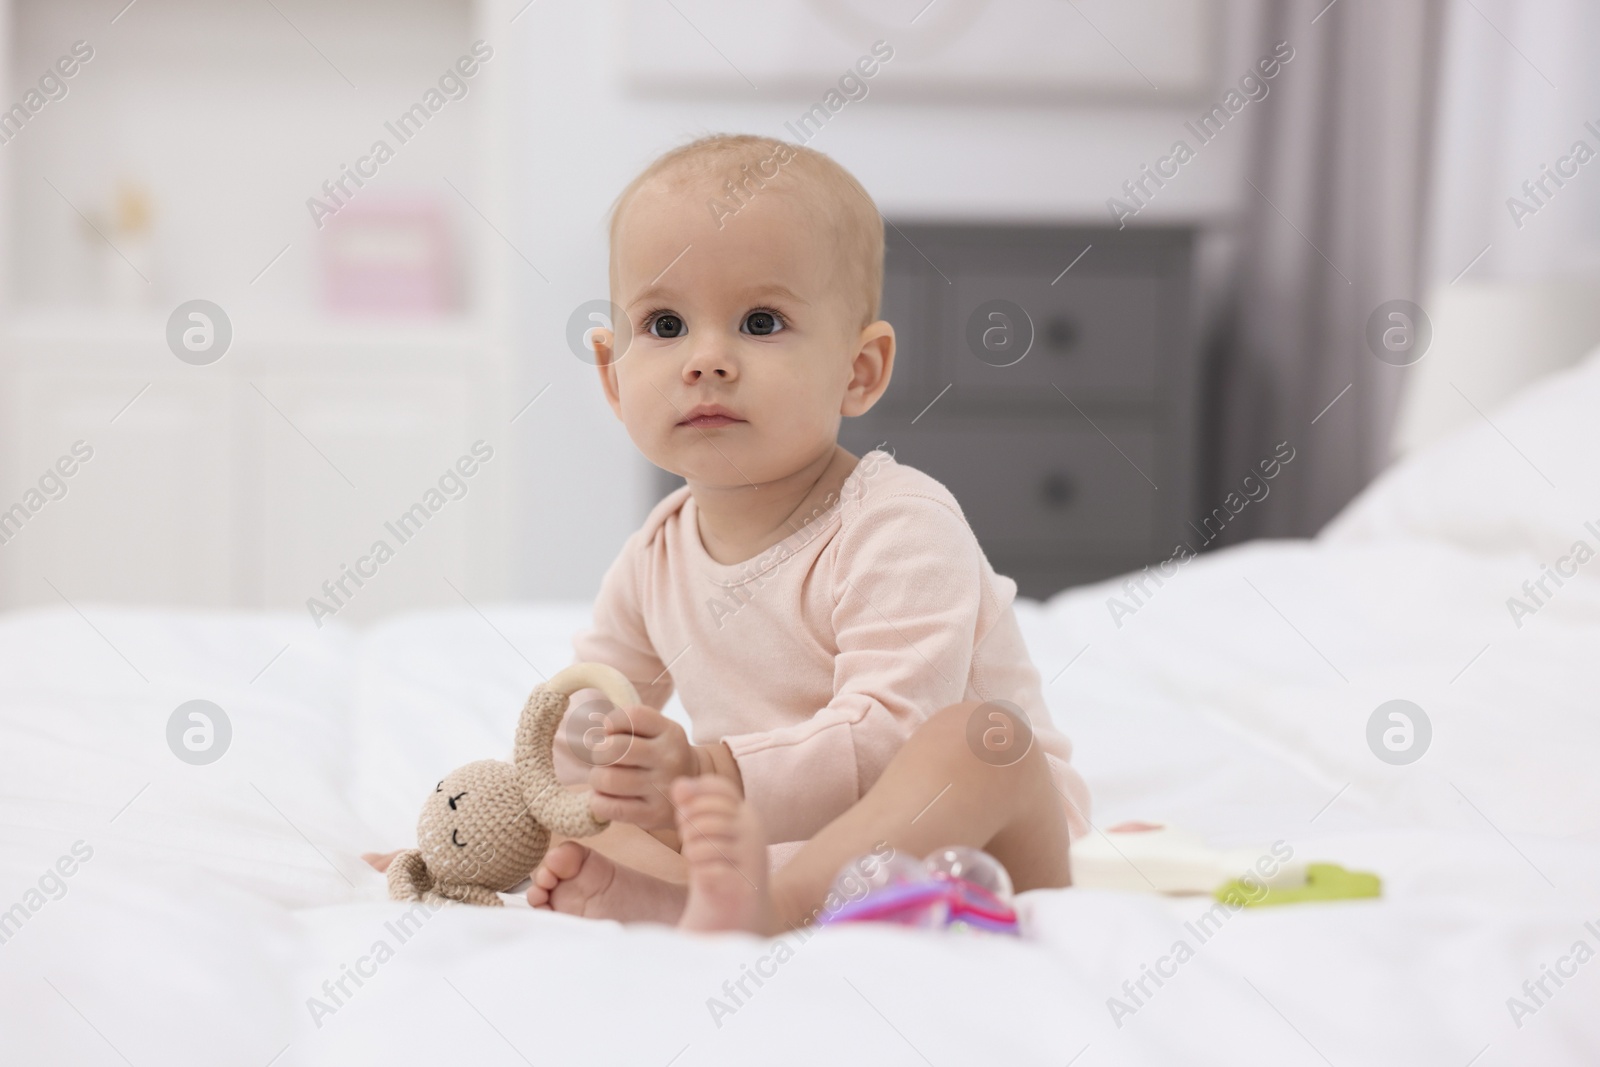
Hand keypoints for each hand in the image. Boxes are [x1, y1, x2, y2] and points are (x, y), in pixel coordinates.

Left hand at [587, 703, 703, 829]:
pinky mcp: (654, 814)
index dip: (612, 722)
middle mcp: (669, 758)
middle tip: (603, 759)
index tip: (609, 733)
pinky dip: (598, 802)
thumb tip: (594, 733)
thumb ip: (629, 725)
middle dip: (599, 753)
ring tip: (603, 779)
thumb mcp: (658, 733)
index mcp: (670, 733)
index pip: (633, 716)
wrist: (692, 792)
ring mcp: (662, 788)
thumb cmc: (661, 757)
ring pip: (609, 779)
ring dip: (597, 779)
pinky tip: (603, 798)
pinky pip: (611, 808)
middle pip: (614, 748)